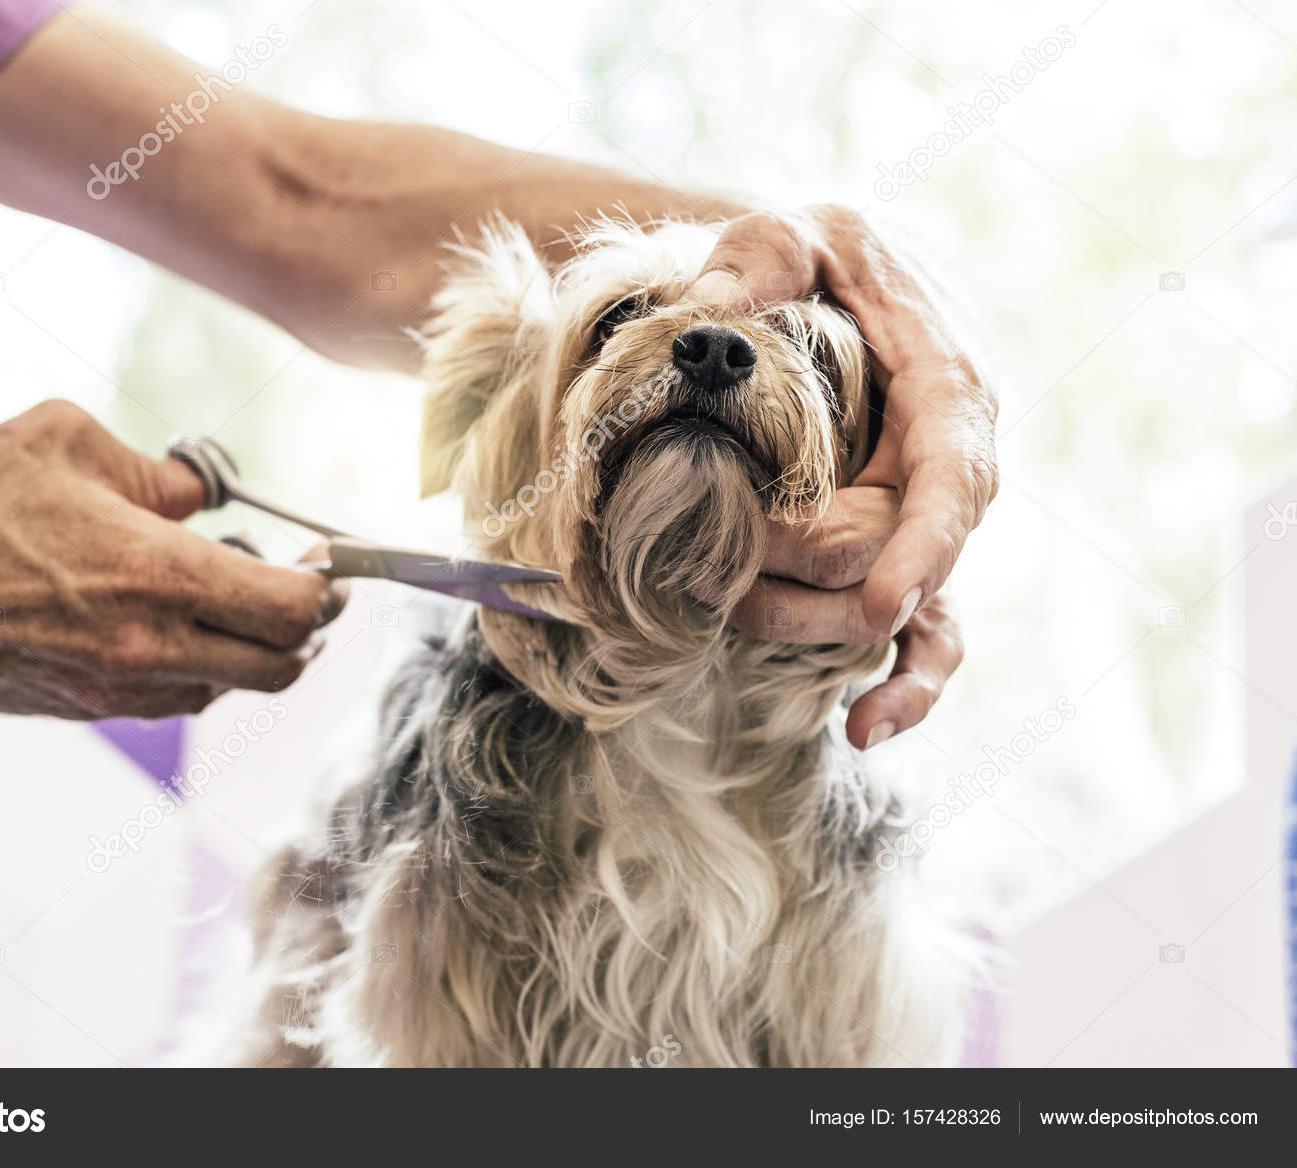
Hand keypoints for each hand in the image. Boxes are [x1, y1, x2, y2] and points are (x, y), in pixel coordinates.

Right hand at [0, 400, 344, 718]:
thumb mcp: (66, 441)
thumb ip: (156, 471)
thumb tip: (201, 497)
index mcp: (156, 573)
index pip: (292, 609)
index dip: (325, 587)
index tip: (324, 562)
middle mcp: (148, 645)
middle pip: (280, 666)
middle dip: (303, 627)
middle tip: (293, 583)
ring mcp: (116, 687)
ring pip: (227, 688)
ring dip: (246, 649)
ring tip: (221, 595)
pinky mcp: (85, 709)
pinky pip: (172, 699)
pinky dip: (195, 667)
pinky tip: (167, 621)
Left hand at [697, 206, 996, 746]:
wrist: (832, 276)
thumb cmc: (818, 255)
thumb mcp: (791, 231)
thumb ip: (759, 258)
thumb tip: (711, 318)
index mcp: (947, 385)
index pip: (954, 475)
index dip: (921, 548)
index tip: (878, 606)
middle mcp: (949, 458)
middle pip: (910, 552)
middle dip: (823, 579)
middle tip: (725, 570)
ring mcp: (925, 508)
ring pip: (913, 602)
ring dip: (827, 628)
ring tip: (740, 623)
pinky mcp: (898, 540)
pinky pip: (922, 625)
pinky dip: (905, 680)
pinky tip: (865, 729)